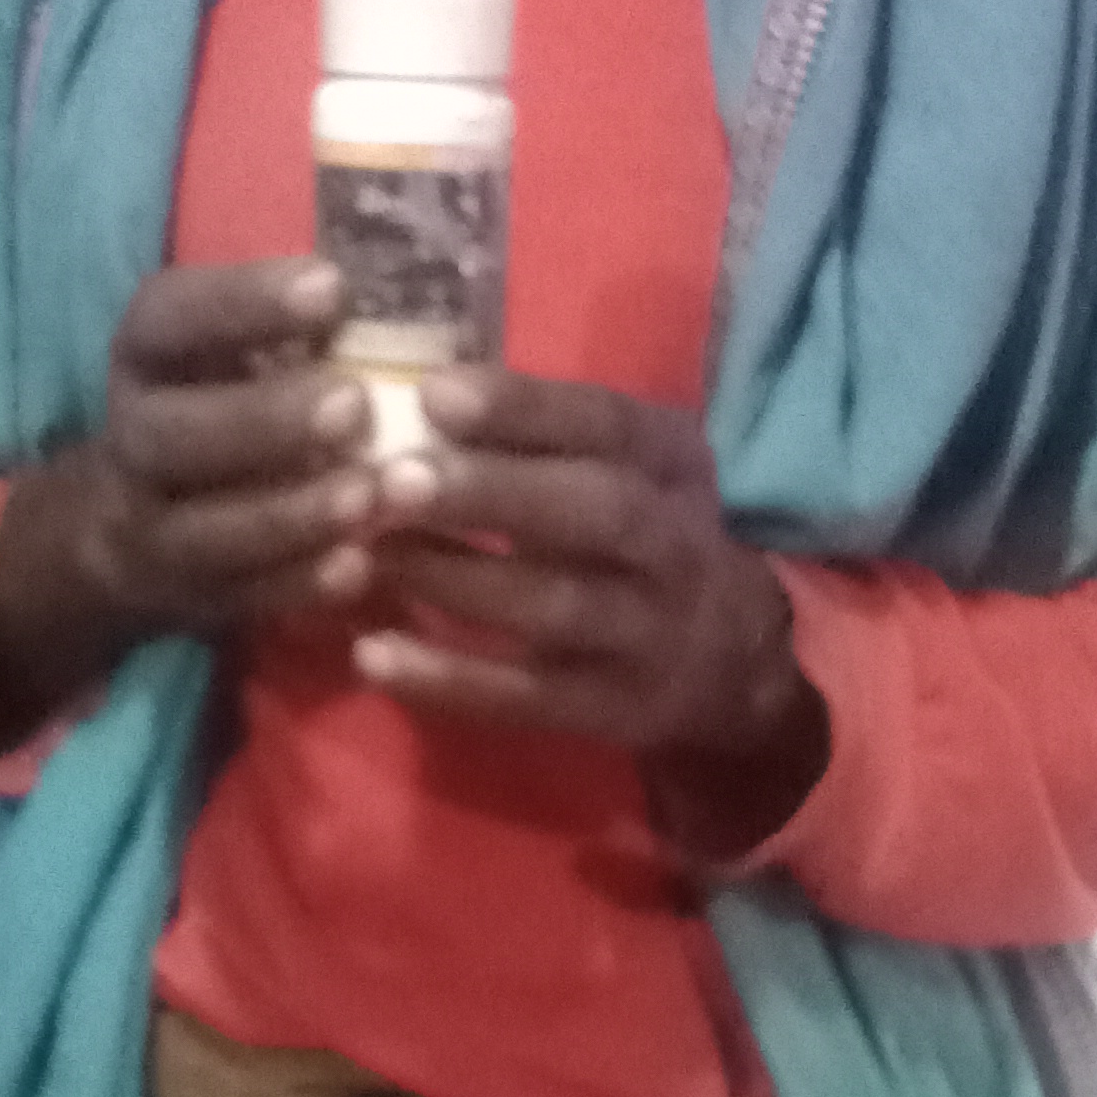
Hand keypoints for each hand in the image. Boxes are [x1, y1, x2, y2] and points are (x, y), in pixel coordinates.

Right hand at [0, 260, 375, 755]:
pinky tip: (360, 565)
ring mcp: (153, 530)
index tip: (332, 287)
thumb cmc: (221, 405)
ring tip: (371, 492)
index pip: (169, 318)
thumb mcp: (229, 352)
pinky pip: (241, 597)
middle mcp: (134, 441)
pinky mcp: (193, 598)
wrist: (128, 530)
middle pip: (170, 436)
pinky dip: (300, 584)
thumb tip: (402, 289)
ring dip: (291, 514)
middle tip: (355, 402)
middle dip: (262, 420)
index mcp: (145, 358)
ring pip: (203, 531)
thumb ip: (294, 328)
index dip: (242, 301)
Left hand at [353, 367, 828, 854]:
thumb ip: (542, 433)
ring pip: (558, 605)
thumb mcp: (623, 467)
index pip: (607, 424)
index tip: (435, 393)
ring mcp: (650, 633)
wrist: (729, 661)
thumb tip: (416, 388)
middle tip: (392, 481)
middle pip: (596, 512)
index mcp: (670, 464)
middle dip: (493, 493)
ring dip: (457, 581)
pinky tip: (375, 657)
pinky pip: (530, 697)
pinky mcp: (618, 709)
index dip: (525, 408)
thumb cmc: (637, 536)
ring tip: (368, 559)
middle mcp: (674, 544)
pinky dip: (451, 681)